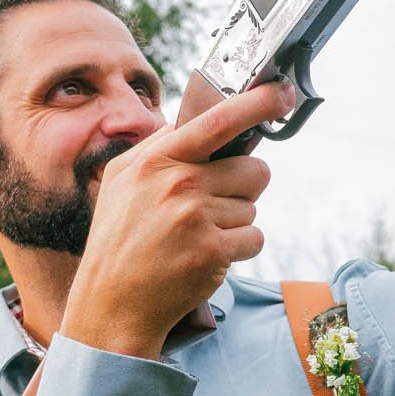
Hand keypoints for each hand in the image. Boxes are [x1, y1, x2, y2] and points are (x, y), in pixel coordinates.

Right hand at [61, 81, 289, 357]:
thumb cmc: (119, 239)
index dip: (257, 103)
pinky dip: (238, 248)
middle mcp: (178, 183)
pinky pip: (254, 237)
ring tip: (197, 236)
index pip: (217, 120)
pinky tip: (207, 256)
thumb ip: (158, 147)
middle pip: (253, 169)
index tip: (282, 93)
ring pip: (253, 206)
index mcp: (156, 160)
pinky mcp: (213, 251)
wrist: (112, 302)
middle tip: (212, 206)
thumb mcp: (121, 180)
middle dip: (244, 187)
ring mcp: (196, 218)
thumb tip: (196, 122)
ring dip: (235, 223)